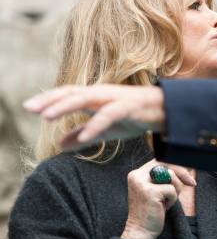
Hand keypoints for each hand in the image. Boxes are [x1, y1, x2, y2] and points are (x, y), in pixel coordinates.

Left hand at [23, 84, 164, 148]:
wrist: (165, 112)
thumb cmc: (133, 117)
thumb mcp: (104, 129)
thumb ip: (81, 136)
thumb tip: (59, 146)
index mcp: (94, 96)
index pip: (67, 94)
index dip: (48, 100)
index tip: (29, 108)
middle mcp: (101, 93)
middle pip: (71, 93)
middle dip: (50, 100)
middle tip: (30, 109)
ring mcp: (114, 98)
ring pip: (85, 99)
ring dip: (65, 107)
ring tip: (47, 117)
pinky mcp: (128, 107)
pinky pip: (108, 115)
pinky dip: (95, 125)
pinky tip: (84, 136)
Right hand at [121, 159, 196, 238]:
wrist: (141, 232)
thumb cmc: (151, 211)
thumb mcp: (156, 190)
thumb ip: (164, 177)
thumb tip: (186, 167)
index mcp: (137, 174)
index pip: (160, 160)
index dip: (176, 166)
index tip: (188, 174)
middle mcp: (137, 176)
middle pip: (166, 164)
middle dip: (182, 173)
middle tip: (191, 183)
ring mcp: (142, 183)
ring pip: (171, 176)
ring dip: (175, 190)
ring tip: (166, 201)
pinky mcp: (149, 192)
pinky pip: (172, 189)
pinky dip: (173, 199)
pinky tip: (164, 207)